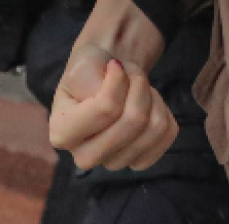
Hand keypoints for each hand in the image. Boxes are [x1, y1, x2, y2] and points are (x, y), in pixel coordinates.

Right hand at [49, 43, 176, 170]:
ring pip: (154, 127)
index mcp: (61, 133)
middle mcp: (84, 156)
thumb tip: (116, 86)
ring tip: (137, 86)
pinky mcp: (140, 161)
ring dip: (151, 96)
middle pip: (133, 122)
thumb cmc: (90, 71)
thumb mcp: (83, 65)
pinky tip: (147, 103)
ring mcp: (113, 163)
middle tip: (129, 74)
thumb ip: (93, 78)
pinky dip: (163, 110)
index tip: (114, 65)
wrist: (106, 77)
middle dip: (138, 87)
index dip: (118, 80)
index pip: (105, 109)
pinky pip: (167, 134)